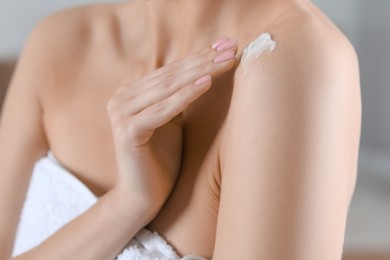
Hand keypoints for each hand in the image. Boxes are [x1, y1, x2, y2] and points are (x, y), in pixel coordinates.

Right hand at [107, 38, 237, 218]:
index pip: (172, 69)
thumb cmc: (161, 159)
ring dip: (201, 71)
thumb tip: (204, 70)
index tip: (228, 44)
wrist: (143, 195)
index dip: (200, 56)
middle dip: (205, 59)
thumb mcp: (172, 120)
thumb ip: (178, 95)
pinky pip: (162, 110)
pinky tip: (208, 83)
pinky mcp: (127, 131)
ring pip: (168, 87)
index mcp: (132, 93)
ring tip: (228, 60)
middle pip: (172, 74)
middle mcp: (122, 98)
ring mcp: (121, 113)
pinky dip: (185, 96)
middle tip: (233, 46)